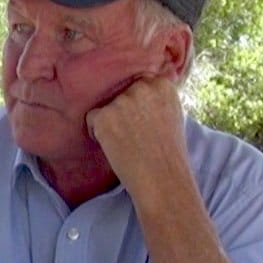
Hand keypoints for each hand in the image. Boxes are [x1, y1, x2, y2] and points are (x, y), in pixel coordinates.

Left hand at [85, 74, 188, 198]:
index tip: (146, 124)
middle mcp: (142, 87)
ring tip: (129, 143)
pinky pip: (91, 119)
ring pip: (105, 107)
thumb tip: (136, 85)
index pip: (138, 83)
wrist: (163, 180)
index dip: (138, 105)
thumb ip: (155, 97)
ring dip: (111, 123)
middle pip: (120, 94)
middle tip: (137, 136)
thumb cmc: (168, 152)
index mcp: (162, 85)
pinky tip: (116, 147)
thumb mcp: (171, 114)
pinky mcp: (105, 117)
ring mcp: (122, 101)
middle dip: (123, 112)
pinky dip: (98, 134)